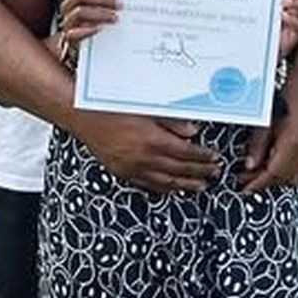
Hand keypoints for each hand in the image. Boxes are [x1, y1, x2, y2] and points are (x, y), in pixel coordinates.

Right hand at [59, 0, 118, 47]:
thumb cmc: (94, 20)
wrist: (84, 44)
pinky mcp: (69, 37)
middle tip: (118, 5)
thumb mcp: (99, 5)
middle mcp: (68, 5)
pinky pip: (73, 33)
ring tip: (114, 18)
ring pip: (79, 12)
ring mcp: (68, 21)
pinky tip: (100, 29)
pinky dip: (88, 30)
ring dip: (100, 14)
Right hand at [73, 110, 220, 193]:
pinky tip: (173, 188)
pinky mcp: (123, 172)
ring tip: (200, 186)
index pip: (186, 153)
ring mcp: (132, 168)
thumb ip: (172, 122)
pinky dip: (164, 188)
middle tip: (214, 173)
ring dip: (186, 185)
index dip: (203, 157)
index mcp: (152, 140)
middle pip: (180, 169)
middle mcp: (144, 157)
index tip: (214, 158)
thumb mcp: (146, 109)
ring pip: (166, 182)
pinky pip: (148, 185)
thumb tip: (192, 131)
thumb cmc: (111, 108)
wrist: (83, 116)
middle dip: (200, 172)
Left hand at [239, 73, 297, 192]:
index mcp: (293, 143)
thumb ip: (258, 144)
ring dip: (277, 179)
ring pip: (295, 176)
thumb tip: (249, 166)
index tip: (242, 186)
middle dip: (264, 182)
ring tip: (259, 174)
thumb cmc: (289, 94)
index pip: (272, 173)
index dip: (256, 182)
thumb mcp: (268, 119)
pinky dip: (289, 172)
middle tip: (245, 181)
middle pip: (283, 178)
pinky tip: (277, 165)